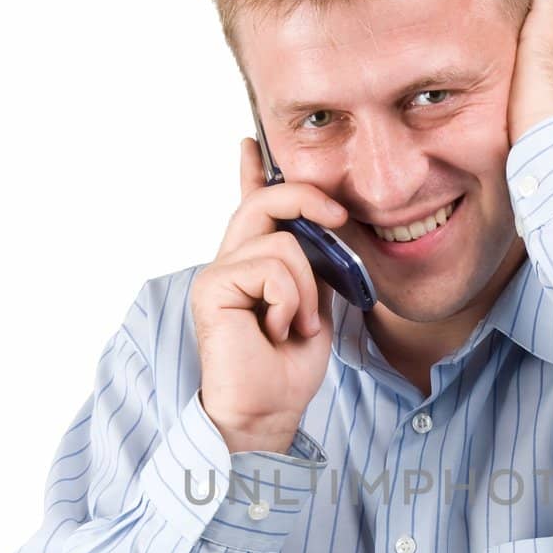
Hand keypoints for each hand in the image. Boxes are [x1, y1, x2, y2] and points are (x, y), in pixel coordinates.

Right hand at [191, 138, 346, 452]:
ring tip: (297, 324)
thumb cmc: (289, 367)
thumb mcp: (314, 303)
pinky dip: (291, 301)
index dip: (252, 172)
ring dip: (307, 289)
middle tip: (340, 216)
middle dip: (307, 198)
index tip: (251, 143)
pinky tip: (279, 330)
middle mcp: (231, 261)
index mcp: (254, 264)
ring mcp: (218, 272)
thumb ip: (313, 265)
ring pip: (282, 242)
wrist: (268, 409)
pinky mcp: (212, 286)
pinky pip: (271, 267)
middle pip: (266, 202)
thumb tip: (328, 226)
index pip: (250, 206)